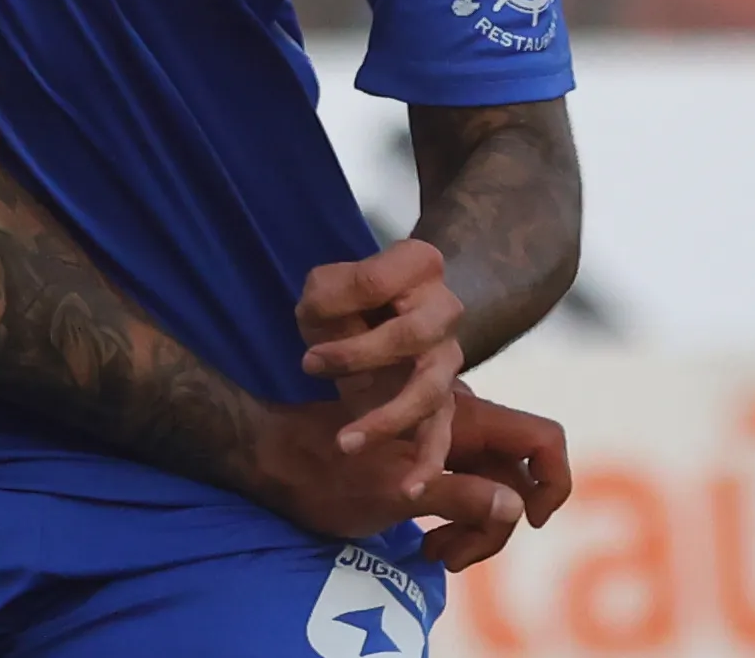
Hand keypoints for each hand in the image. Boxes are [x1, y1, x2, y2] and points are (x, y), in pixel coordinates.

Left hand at [251, 398, 521, 545]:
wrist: (268, 459)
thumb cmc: (322, 472)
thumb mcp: (391, 490)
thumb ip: (458, 494)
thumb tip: (515, 506)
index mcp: (461, 417)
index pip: (543, 439)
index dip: (552, 481)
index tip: (524, 521)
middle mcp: (459, 426)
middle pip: (516, 480)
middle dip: (496, 524)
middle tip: (449, 555)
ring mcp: (441, 444)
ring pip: (489, 493)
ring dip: (473, 530)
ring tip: (432, 554)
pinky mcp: (421, 465)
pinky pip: (460, 495)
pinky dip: (453, 523)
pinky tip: (424, 545)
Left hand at [297, 239, 468, 493]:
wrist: (366, 327)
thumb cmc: (341, 303)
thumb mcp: (323, 288)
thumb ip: (330, 293)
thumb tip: (336, 316)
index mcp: (418, 266)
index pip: (381, 279)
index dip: (343, 300)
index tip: (307, 318)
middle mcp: (444, 310)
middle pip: (418, 335)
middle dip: (362, 354)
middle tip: (308, 365)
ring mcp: (448, 357)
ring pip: (432, 391)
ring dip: (389, 418)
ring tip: (347, 443)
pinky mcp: (445, 399)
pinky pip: (443, 432)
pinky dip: (428, 462)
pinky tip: (410, 488)